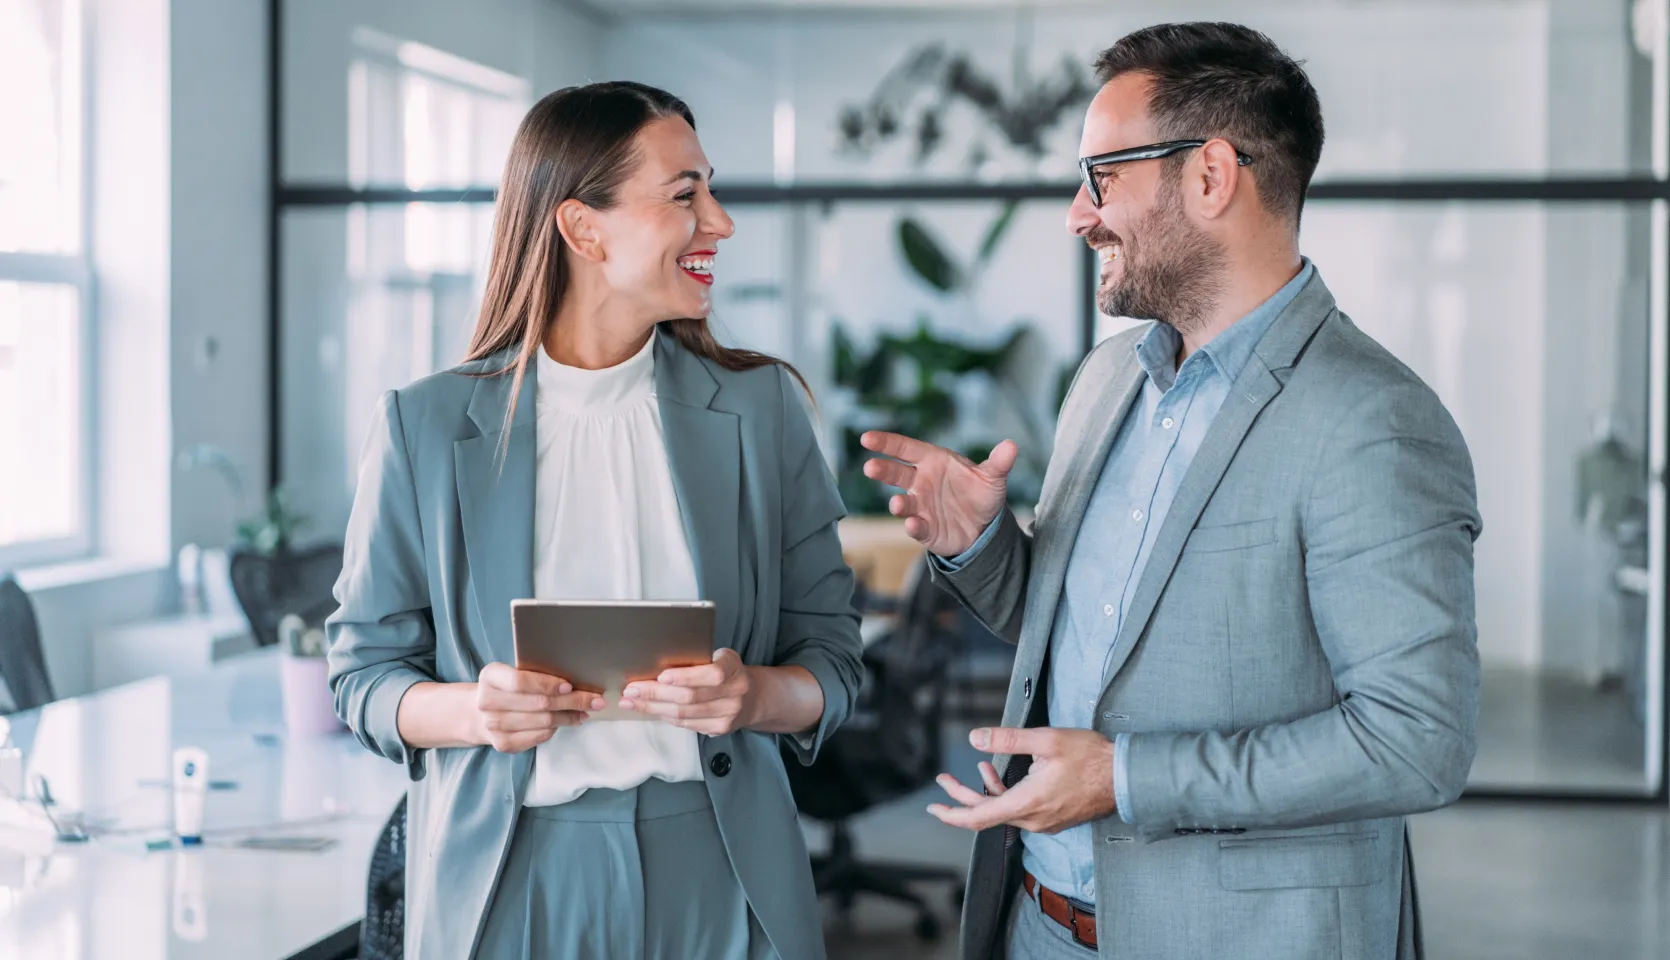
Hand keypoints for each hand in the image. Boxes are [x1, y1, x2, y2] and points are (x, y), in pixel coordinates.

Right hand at [473, 662, 601, 753]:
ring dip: (569, 716)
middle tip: (595, 700)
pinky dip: (557, 728)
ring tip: (586, 711)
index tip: (570, 685)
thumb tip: (576, 679)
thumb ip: (536, 672)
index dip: (547, 684)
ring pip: (543, 721)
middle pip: (538, 702)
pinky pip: (539, 736)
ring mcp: (493, 725)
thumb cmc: (507, 687)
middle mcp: (487, 701)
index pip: (520, 681)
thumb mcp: (514, 671)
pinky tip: (568, 721)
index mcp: (490, 676)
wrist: (481, 712)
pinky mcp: (502, 743)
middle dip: (572, 701)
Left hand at [620, 648, 753, 735]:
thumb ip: (696, 661)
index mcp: (733, 667)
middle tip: (631, 690)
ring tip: (632, 702)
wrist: (752, 697)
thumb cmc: (725, 671)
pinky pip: (686, 724)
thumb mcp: (717, 657)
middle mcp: (735, 692)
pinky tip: (652, 710)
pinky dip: (665, 717)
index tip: (661, 676)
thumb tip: (654, 664)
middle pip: (690, 696)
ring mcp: (728, 713)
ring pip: (684, 713)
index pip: (712, 673)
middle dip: (655, 693)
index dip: (686, 676)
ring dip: (653, 708)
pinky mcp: (720, 729)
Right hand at [860, 431, 1017, 556]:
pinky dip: (914, 527)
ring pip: (904, 503)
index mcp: (932, 461)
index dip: (886, 443)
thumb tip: (1011, 446)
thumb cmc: (981, 493)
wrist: (984, 527)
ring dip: (899, 504)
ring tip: (897, 505)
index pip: (905, 448)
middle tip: (870, 467)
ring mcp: (920, 506)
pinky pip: (918, 527)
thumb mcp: (992, 477)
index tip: (866, 438)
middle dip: (882, 470)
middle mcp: (920, 482)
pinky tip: (913, 525)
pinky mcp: (926, 529)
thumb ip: (999, 462)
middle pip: (896, 473)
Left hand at [927, 727, 1115, 833]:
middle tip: (944, 781)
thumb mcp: (1046, 740)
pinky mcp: (1054, 818)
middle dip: (962, 795)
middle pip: (987, 813)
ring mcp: (1044, 821)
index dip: (952, 814)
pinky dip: (1007, 794)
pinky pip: (1021, 811)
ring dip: (988, 791)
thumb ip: (1007, 738)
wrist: (1126, 777)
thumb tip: (975, 738)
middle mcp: (1033, 819)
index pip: (979, 817)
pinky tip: (1005, 774)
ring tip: (981, 767)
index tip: (934, 808)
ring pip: (1004, 811)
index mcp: (1027, 802)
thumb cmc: (1091, 757)